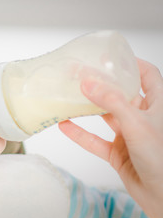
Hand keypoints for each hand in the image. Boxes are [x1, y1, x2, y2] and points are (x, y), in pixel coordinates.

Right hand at [58, 58, 162, 217]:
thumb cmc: (162, 159)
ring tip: (69, 96)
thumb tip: (89, 83)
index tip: (110, 57)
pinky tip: (65, 126)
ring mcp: (128, 135)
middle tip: (80, 75)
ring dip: (87, 108)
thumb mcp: (137, 124)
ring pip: (104, 117)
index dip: (131, 64)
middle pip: (120, 94)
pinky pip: (95, 140)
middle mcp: (142, 117)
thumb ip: (112, 103)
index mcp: (157, 105)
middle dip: (100, 84)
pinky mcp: (117, 152)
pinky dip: (80, 134)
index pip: (147, 75)